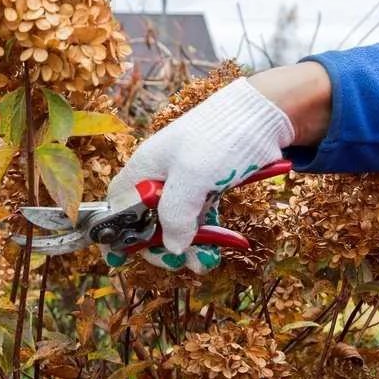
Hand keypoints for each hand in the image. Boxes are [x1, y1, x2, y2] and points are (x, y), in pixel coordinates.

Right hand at [106, 65, 330, 272]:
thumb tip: (173, 248)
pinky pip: (197, 218)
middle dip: (159, 245)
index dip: (115, 230)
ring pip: (175, 223)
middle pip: (146, 220)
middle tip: (177, 262)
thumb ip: (175, 214)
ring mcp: (184, 183)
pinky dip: (204, 236)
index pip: (118, 204)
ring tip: (202, 263)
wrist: (263, 116)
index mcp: (144, 169)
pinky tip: (214, 251)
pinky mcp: (207, 188)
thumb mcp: (192, 177)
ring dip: (186, 246)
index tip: (121, 256)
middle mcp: (159, 177)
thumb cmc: (220, 139)